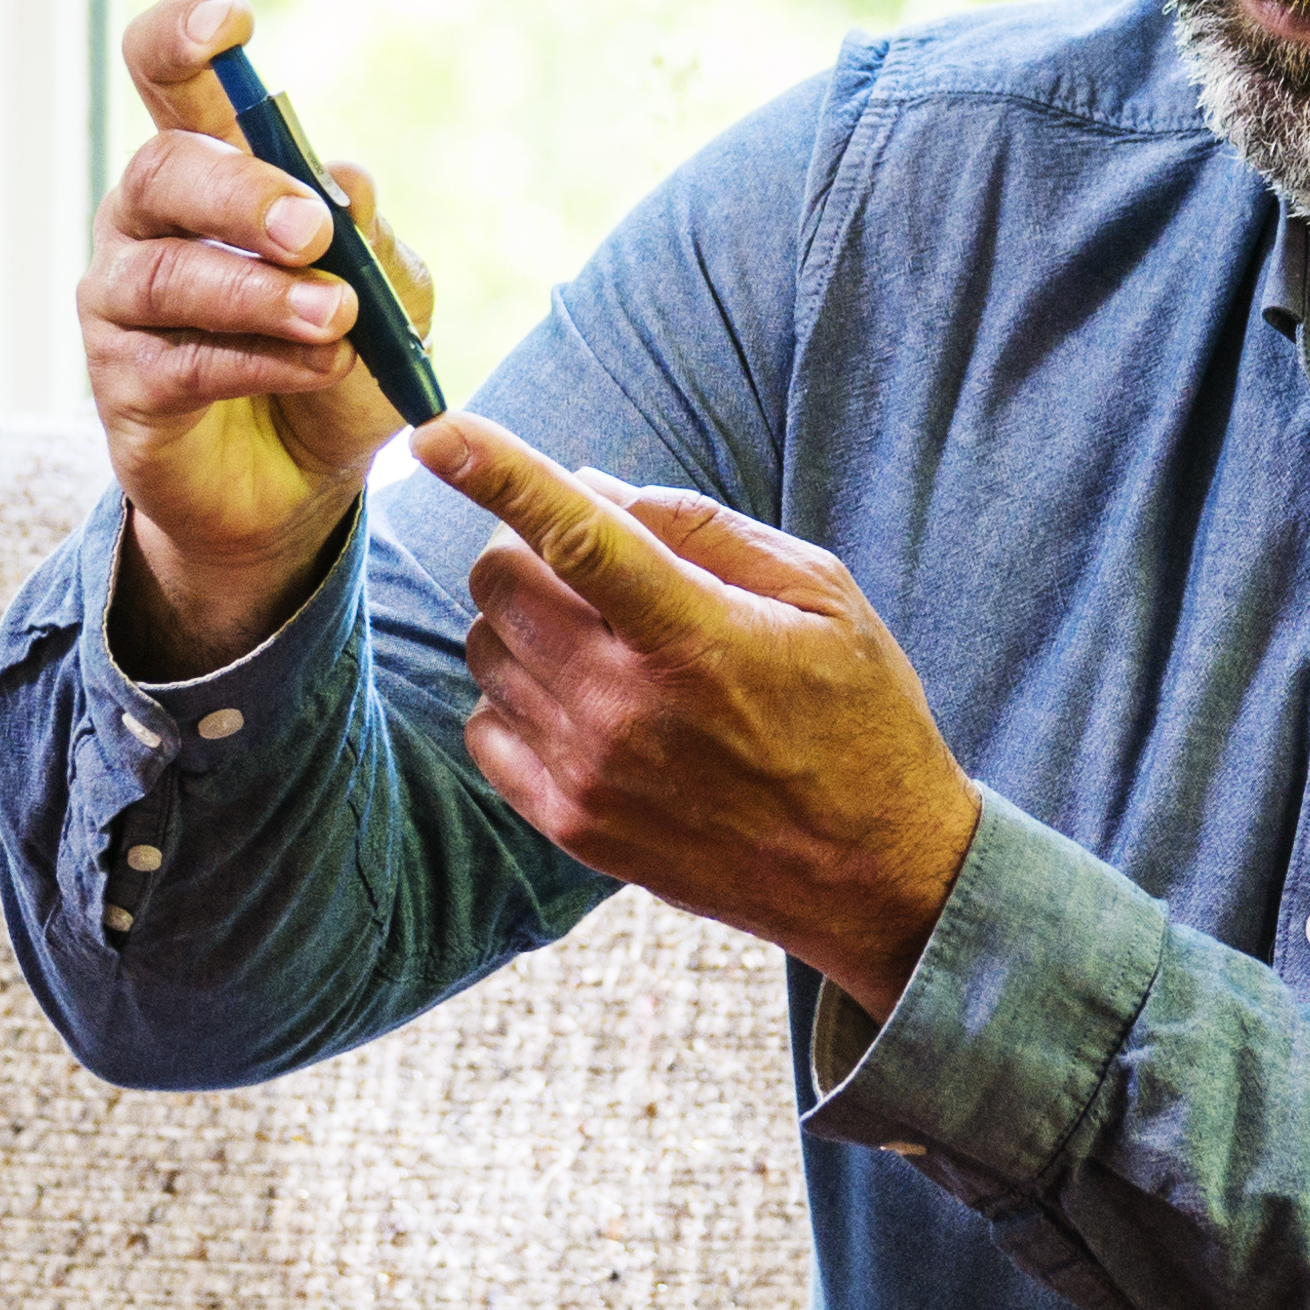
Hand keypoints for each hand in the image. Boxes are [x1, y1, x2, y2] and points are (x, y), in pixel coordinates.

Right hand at [79, 0, 440, 671]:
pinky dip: (255, 361)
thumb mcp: (388, 299)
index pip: (167, 75)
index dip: (182, 36)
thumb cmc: (336, 363)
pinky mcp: (121, 384)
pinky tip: (315, 366)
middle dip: (239, 192)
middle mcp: (147, 220)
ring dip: (258, 293)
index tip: (230, 23)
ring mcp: (121, 302)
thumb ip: (373, 244)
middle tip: (312, 230)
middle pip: (161, 169)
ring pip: (164, 274)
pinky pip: (178, 361)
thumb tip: (347, 183)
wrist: (299, 487)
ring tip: (337, 318)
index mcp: (210, 169)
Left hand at [411, 417, 981, 1019]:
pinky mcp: (571, 824)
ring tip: (604, 639)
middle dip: (526, 543)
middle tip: (585, 557)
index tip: (436, 432)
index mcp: (699, 639)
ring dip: (522, 620)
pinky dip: (515, 695)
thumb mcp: (822, 594)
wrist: (872, 877)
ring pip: (483, 649)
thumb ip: (703, 528)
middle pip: (499, 581)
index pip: (576, 536)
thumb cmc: (859, 717)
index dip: (498, 473)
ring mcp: (590, 774)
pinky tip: (583, 701)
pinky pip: (484, 727)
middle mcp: (629, 709)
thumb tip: (589, 484)